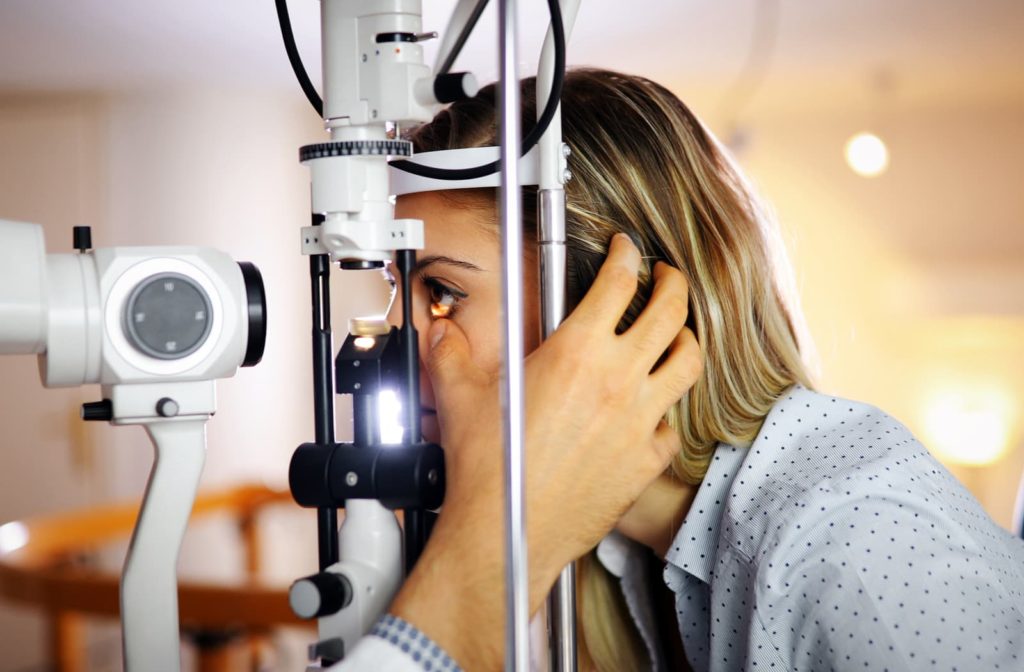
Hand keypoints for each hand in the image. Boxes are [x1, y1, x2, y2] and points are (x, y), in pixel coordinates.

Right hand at [391, 234, 701, 668]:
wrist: (507, 532)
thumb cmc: (488, 469)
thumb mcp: (461, 397)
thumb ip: (451, 354)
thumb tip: (442, 334)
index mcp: (576, 352)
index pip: (618, 282)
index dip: (627, 255)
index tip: (627, 250)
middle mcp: (617, 380)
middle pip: (670, 311)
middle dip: (671, 283)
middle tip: (663, 277)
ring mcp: (639, 420)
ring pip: (688, 363)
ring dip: (685, 339)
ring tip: (675, 333)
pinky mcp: (646, 460)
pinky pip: (672, 426)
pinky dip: (666, 412)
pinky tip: (651, 411)